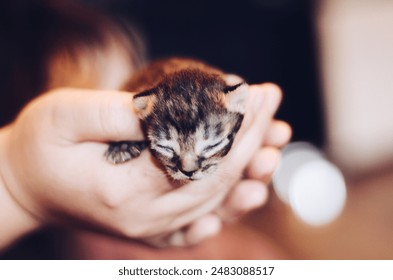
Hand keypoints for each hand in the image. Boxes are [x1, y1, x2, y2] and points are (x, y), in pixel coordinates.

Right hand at [0, 84, 284, 248]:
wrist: (25, 187)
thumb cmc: (41, 148)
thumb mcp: (66, 118)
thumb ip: (117, 115)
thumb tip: (168, 107)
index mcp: (125, 191)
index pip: (197, 158)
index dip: (233, 126)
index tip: (257, 95)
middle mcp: (145, 217)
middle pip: (214, 180)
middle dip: (250, 141)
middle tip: (274, 110)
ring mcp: (150, 227)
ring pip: (213, 201)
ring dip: (249, 173)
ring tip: (275, 145)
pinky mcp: (151, 228)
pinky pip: (196, 224)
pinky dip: (225, 207)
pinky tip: (247, 196)